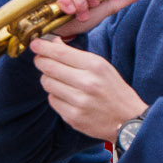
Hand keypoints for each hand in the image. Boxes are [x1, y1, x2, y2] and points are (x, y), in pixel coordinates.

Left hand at [30, 36, 147, 144]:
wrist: (128, 119)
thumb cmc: (114, 90)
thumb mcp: (102, 67)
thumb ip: (77, 56)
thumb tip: (54, 44)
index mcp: (96, 66)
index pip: (60, 53)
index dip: (43, 47)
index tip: (35, 43)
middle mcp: (87, 83)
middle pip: (49, 67)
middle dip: (41, 60)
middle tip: (39, 59)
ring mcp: (79, 101)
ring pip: (47, 84)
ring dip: (48, 79)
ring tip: (56, 78)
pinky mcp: (73, 117)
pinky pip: (52, 100)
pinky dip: (55, 95)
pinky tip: (65, 94)